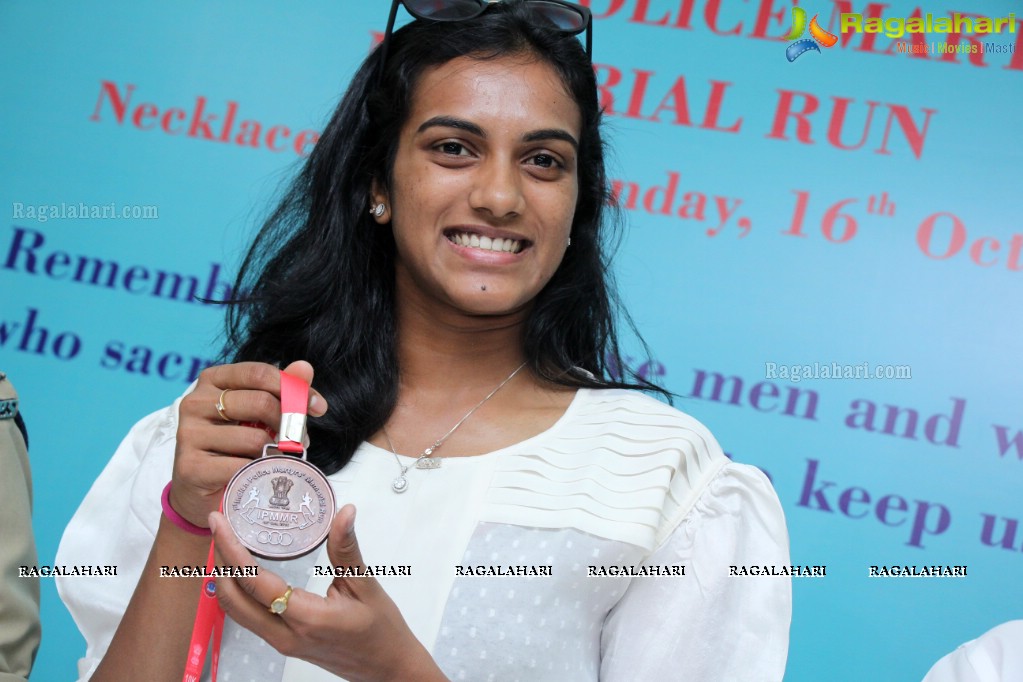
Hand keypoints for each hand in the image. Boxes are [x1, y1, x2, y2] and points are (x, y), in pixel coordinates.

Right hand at [170, 360, 327, 528]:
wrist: (201, 490)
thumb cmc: (233, 446)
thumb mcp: (258, 414)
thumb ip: (282, 390)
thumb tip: (305, 368)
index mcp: (212, 380)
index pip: (259, 373)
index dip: (293, 388)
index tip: (318, 407)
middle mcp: (195, 402)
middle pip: (260, 402)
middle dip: (290, 424)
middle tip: (300, 441)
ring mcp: (189, 434)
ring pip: (254, 438)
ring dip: (276, 452)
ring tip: (278, 458)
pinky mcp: (190, 466)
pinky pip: (242, 466)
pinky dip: (259, 472)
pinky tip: (259, 474)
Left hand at [209, 505, 446, 681]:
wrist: (388, 668)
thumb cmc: (382, 630)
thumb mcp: (366, 585)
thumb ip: (347, 549)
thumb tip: (344, 513)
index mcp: (307, 617)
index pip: (256, 582)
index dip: (233, 550)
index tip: (220, 523)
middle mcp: (286, 635)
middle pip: (234, 599)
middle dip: (220, 560)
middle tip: (219, 527)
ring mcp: (282, 643)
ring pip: (237, 612)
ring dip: (226, 578)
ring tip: (226, 544)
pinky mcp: (284, 644)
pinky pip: (249, 618)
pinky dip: (238, 592)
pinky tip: (244, 571)